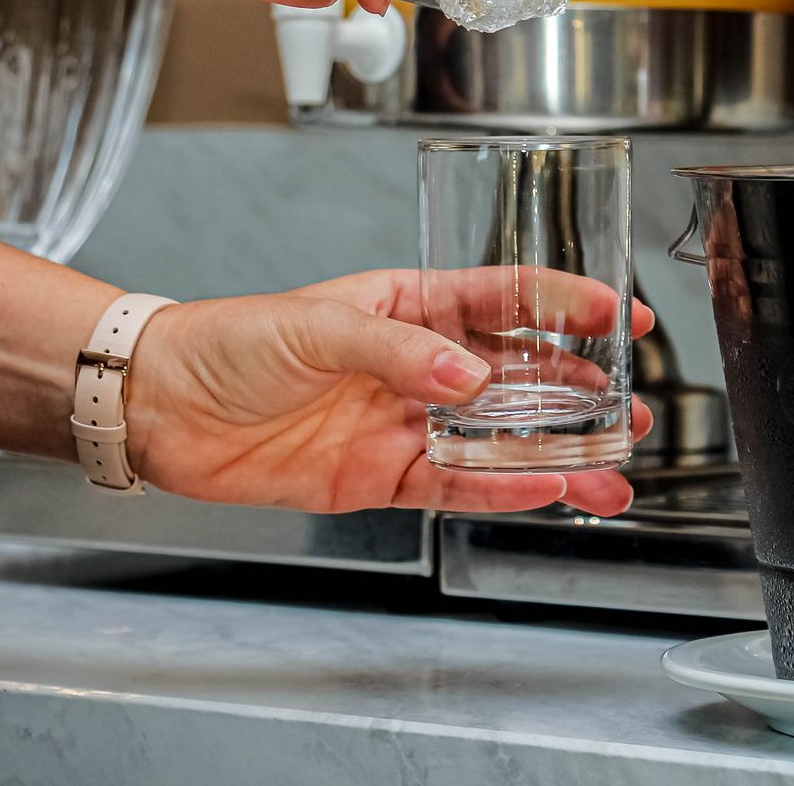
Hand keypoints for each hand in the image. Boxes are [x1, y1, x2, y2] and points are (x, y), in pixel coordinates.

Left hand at [122, 270, 653, 515]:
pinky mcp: (380, 477)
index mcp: (407, 305)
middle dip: (579, 394)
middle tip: (632, 408)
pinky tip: (545, 492)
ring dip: (556, 455)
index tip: (619, 313)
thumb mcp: (316, 325)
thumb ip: (398, 350)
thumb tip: (469, 376)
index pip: (502, 299)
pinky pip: (455, 487)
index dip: (564, 304)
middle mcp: (416, 364)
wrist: (161, 409)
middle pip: (516, 379)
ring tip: (611, 470)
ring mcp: (402, 423)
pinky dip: (502, 492)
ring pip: (498, 441)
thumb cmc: (227, 342)